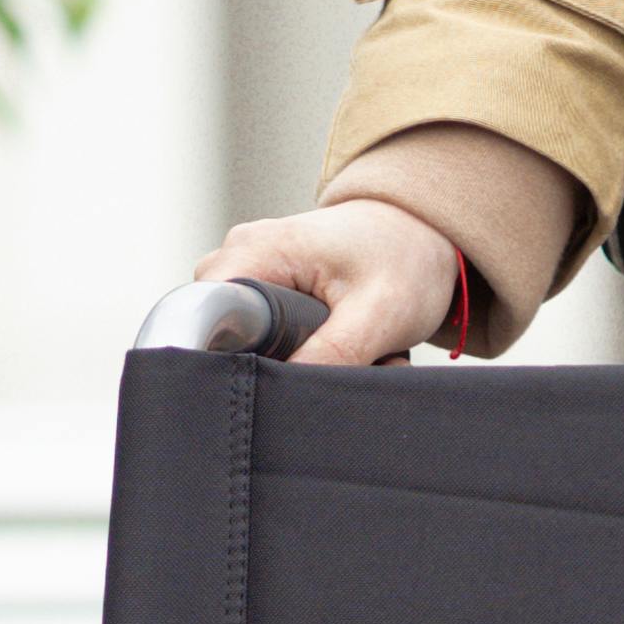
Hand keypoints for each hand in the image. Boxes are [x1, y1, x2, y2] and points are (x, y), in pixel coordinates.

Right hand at [186, 197, 466, 366]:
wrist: (420, 231)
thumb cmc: (403, 258)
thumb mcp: (379, 313)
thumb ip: (334, 353)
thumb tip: (290, 392)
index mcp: (258, 250)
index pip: (204, 314)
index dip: (226, 359)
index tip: (269, 386)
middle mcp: (241, 253)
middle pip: (219, 332)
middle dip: (268, 364)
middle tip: (326, 371)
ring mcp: (249, 267)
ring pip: (242, 337)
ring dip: (287, 359)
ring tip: (340, 354)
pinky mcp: (262, 284)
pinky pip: (258, 330)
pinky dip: (296, 348)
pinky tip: (333, 346)